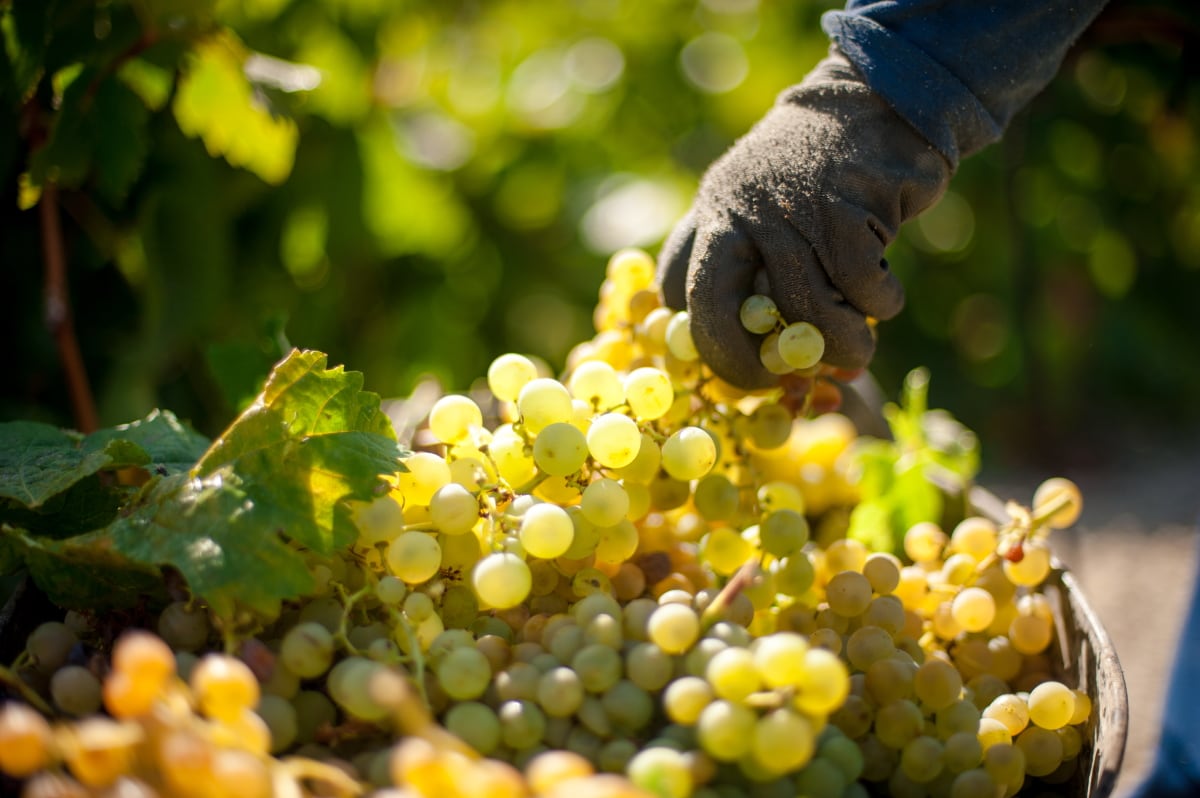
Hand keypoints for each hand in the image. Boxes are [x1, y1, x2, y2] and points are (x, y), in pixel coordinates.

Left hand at [658, 48, 951, 388]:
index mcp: (712, 212)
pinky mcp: (843, 214)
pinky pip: (857, 289)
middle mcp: (737, 212)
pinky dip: (878, 305)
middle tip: (772, 382)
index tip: (730, 360)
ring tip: (856, 353)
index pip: (673, 288)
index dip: (696, 337)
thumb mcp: (767, 202)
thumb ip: (757, 264)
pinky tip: (885, 299)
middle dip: (738, 361)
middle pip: (711, 306)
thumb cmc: (827, 172)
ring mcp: (787, 212)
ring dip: (837, 346)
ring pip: (801, 310)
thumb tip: (769, 359)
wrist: (881, 101)